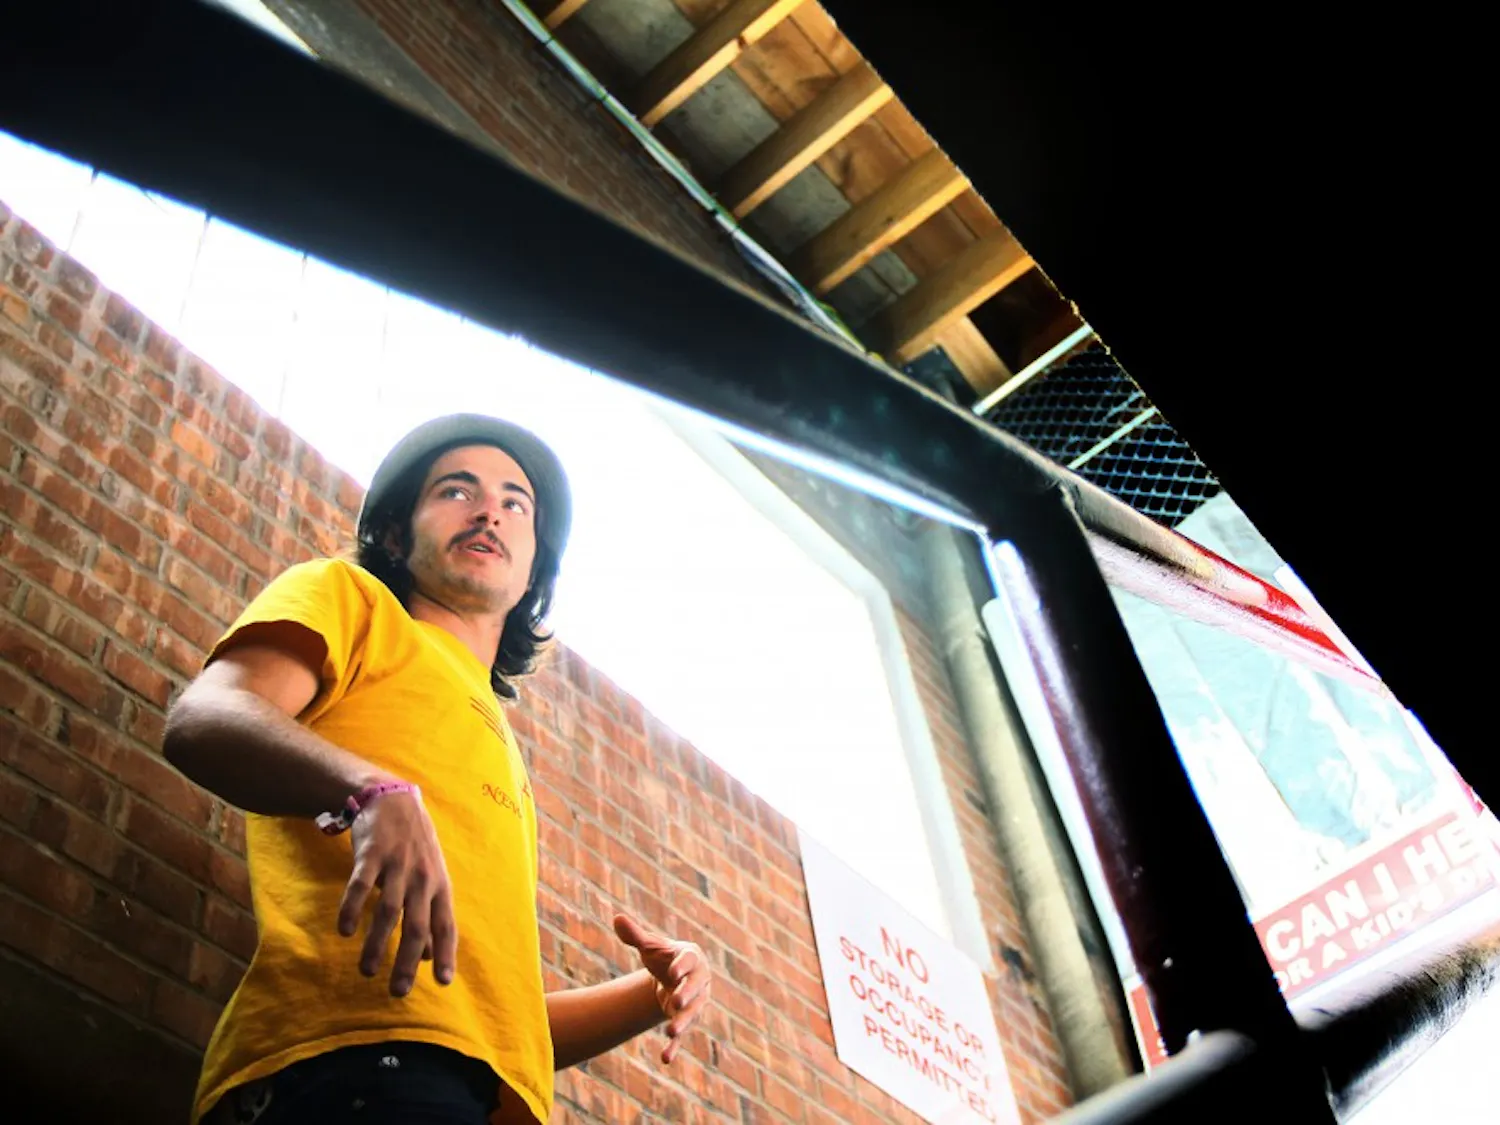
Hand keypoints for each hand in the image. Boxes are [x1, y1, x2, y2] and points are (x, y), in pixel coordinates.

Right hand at [336, 788, 457, 996]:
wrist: (393, 799)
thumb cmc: (415, 846)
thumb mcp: (431, 876)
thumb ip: (430, 913)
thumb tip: (428, 956)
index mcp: (439, 885)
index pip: (445, 924)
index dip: (445, 953)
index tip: (442, 982)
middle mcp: (422, 877)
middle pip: (417, 925)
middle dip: (407, 961)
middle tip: (397, 991)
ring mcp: (397, 865)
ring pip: (388, 911)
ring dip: (376, 944)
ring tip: (366, 971)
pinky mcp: (371, 854)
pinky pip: (361, 885)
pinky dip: (353, 909)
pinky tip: (346, 931)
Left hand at [614, 913, 710, 1063]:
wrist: (673, 977)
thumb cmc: (664, 958)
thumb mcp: (650, 946)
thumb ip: (635, 935)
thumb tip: (616, 918)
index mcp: (691, 958)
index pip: (689, 961)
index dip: (682, 966)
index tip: (673, 972)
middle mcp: (698, 981)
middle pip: (695, 988)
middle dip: (687, 994)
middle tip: (677, 1001)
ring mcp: (694, 1002)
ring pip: (692, 1013)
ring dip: (683, 1022)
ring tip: (670, 1033)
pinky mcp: (686, 1019)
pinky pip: (683, 1035)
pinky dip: (675, 1047)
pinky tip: (665, 1059)